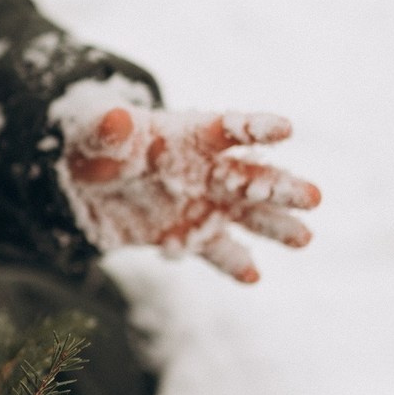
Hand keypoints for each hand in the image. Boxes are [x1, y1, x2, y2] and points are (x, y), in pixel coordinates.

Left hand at [57, 96, 320, 283]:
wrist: (80, 181)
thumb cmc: (91, 142)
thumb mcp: (91, 131)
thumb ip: (107, 129)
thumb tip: (119, 118)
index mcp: (189, 134)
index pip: (229, 129)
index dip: (256, 127)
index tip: (286, 128)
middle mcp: (205, 169)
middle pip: (250, 176)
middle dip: (280, 186)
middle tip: (314, 197)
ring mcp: (201, 204)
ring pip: (245, 215)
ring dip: (274, 225)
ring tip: (304, 238)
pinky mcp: (187, 234)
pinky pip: (214, 251)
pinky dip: (232, 263)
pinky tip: (253, 276)